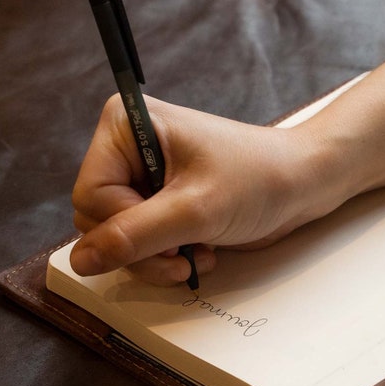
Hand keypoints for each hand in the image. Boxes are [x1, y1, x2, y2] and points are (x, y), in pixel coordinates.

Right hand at [70, 94, 340, 284]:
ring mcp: (144, 177)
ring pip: (118, 239)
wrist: (303, 184)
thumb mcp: (195, 209)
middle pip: (98, 221)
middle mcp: (128, 148)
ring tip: (197, 253)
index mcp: (125, 125)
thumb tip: (81, 260)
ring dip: (158, 259)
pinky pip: (141, 243)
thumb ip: (135, 236)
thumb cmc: (259, 178)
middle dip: (142, 249)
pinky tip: (201, 250)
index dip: (125, 228)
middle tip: (183, 257)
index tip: (170, 237)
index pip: (91, 196)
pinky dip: (168, 258)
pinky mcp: (161, 202)